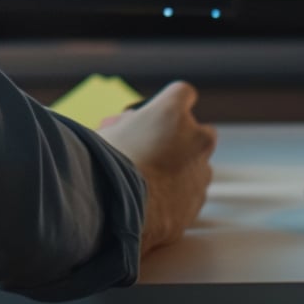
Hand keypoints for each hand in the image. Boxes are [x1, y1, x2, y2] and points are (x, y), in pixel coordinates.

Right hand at [96, 80, 215, 255]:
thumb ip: (127, 125)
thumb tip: (127, 126)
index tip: (159, 114)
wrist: (112, 210)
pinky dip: (177, 197)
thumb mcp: (106, 132)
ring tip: (149, 183)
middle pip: (201, 132)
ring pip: (198, 166)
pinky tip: (152, 202)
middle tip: (155, 150)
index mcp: (172, 113)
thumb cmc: (102, 164)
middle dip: (184, 140)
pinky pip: (191, 195)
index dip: (170, 104)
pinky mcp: (196, 203)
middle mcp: (195, 139)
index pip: (183, 93)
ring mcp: (200, 174)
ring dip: (181, 171)